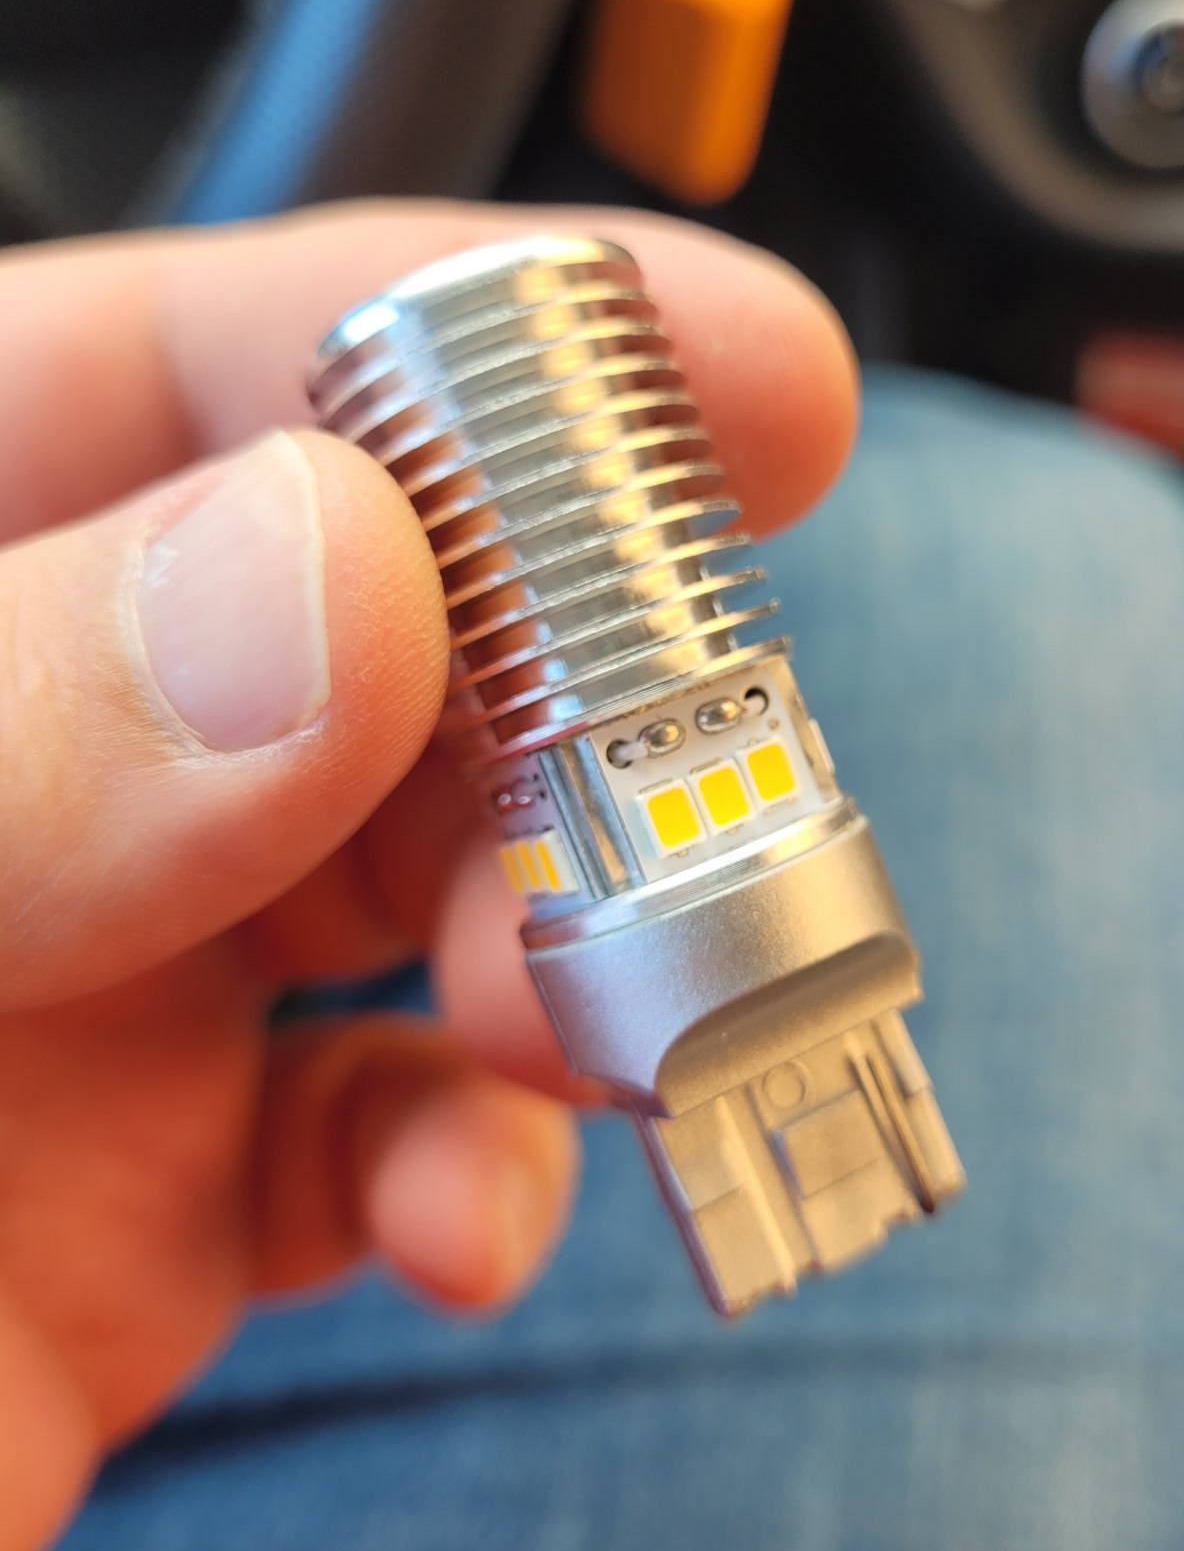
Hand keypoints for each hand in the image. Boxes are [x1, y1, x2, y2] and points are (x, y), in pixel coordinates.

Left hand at [0, 200, 855, 1550]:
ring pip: (438, 877)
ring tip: (605, 1020)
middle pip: (391, 632)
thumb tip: (343, 584)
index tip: (745, 376)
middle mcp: (30, 750)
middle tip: (710, 785)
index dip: (485, 337)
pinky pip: (390, 1132)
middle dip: (583, 700)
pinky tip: (469, 1214)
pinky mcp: (171, 1199)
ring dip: (573, 940)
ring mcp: (110, 972)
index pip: (202, 371)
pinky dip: (482, 1164)